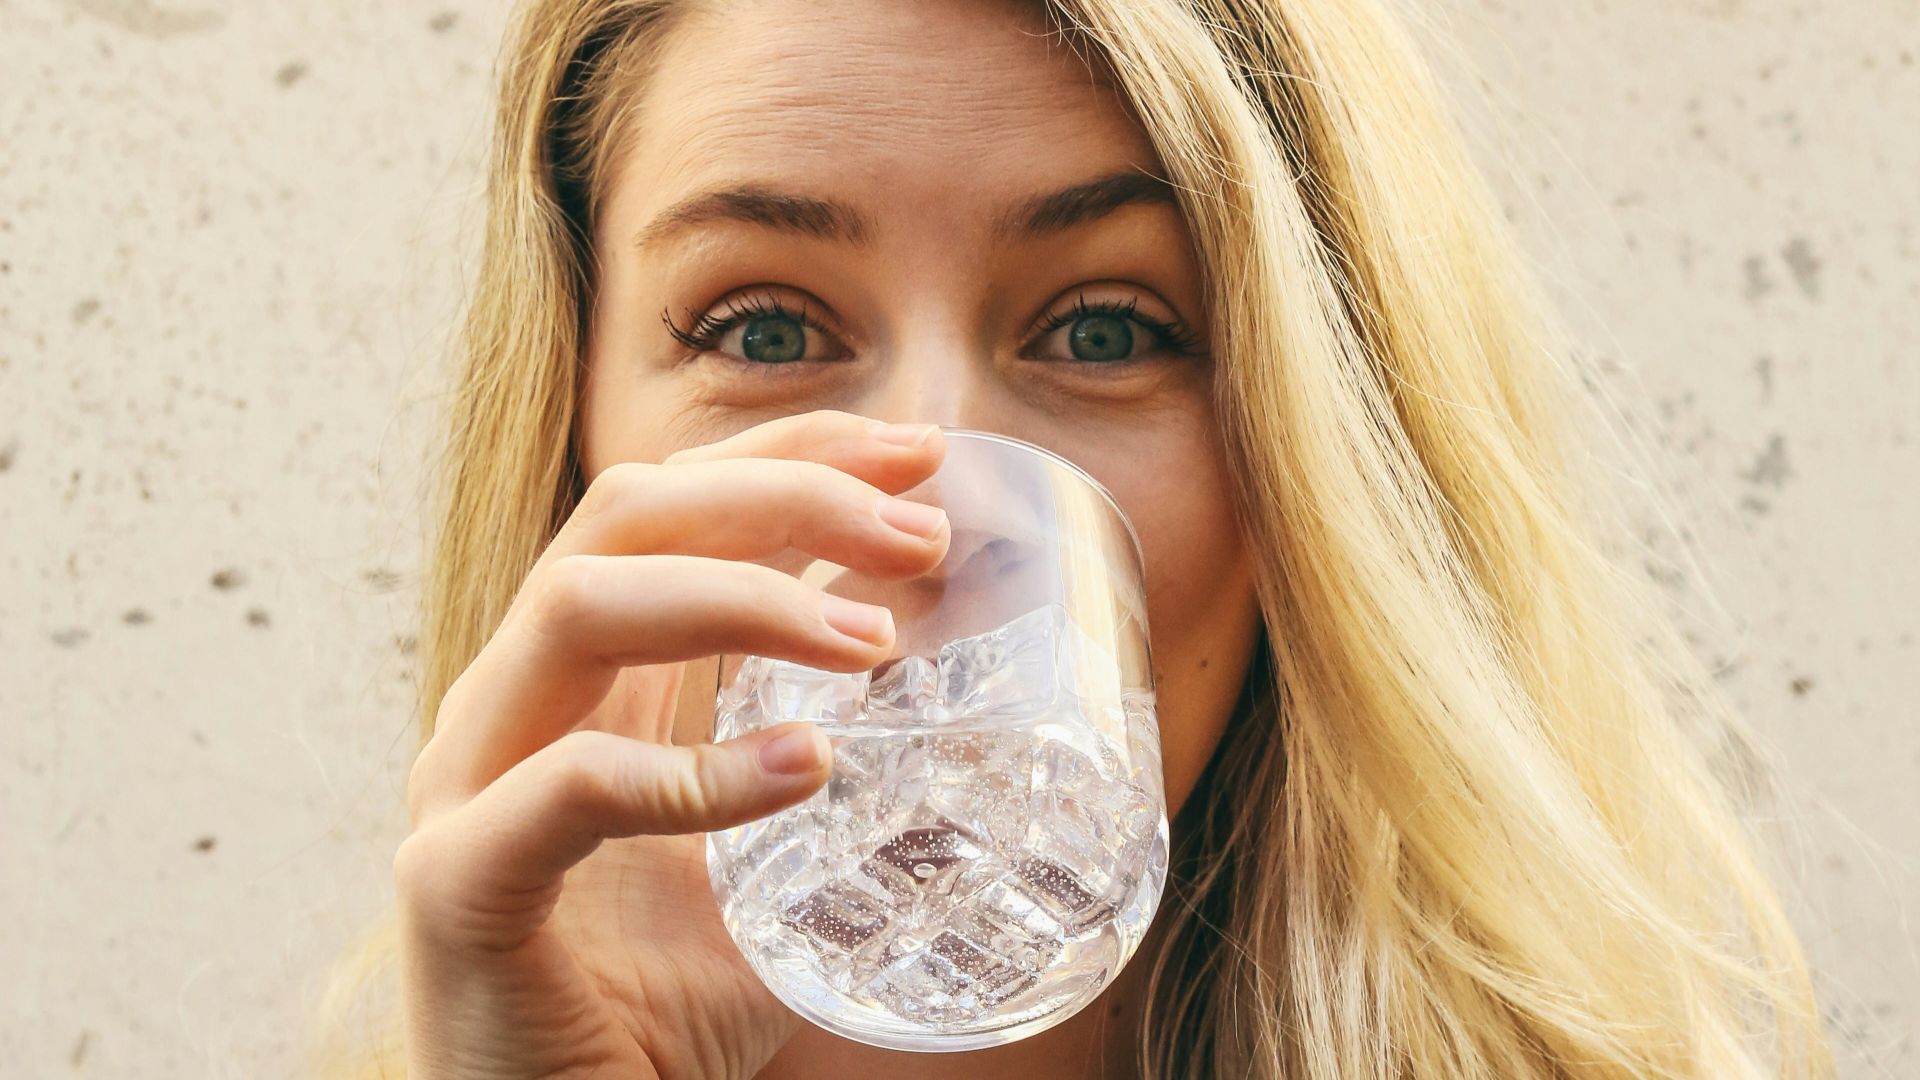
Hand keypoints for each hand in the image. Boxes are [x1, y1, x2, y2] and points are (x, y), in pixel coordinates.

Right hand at [394, 410, 949, 1078]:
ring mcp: (467, 781)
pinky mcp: (456, 883)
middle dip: (783, 496)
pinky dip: (693, 771)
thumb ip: (818, 773)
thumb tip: (972, 720)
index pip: (672, 503)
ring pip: (578, 607)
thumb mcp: (761, 860)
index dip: (789, 452)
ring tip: (877, 643)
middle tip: (919, 535)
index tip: (917, 453)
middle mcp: (511, 698)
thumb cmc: (651, 999)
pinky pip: (567, 788)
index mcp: (577, 674)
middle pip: (626, 516)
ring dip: (744, 599)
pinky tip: (805, 769)